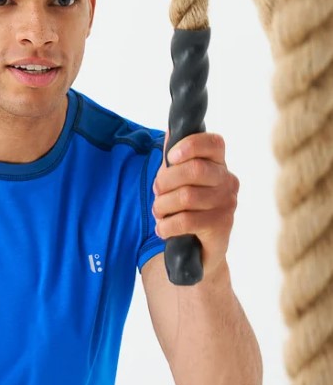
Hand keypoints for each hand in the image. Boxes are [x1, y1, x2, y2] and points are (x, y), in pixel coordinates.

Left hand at [151, 131, 239, 276]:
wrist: (197, 254)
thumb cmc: (186, 212)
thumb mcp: (177, 183)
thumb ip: (174, 159)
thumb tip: (170, 129)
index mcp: (218, 165)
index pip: (214, 142)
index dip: (189, 145)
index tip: (171, 157)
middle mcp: (228, 182)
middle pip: (195, 169)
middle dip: (165, 181)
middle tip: (157, 193)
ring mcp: (227, 205)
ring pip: (186, 197)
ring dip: (162, 206)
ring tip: (160, 213)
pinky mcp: (221, 227)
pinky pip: (186, 221)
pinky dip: (167, 225)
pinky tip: (163, 229)